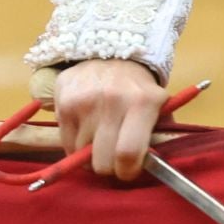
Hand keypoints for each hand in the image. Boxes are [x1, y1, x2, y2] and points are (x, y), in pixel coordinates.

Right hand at [48, 58, 166, 180]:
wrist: (112, 51)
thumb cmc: (139, 89)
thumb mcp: (159, 107)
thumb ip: (158, 137)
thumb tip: (152, 169)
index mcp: (143, 103)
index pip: (128, 154)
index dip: (127, 171)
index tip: (128, 170)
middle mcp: (112, 100)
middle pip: (102, 162)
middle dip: (108, 166)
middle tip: (113, 156)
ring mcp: (85, 100)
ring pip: (82, 155)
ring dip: (90, 153)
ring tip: (100, 135)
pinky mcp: (64, 100)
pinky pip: (66, 143)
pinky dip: (76, 142)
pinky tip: (86, 126)